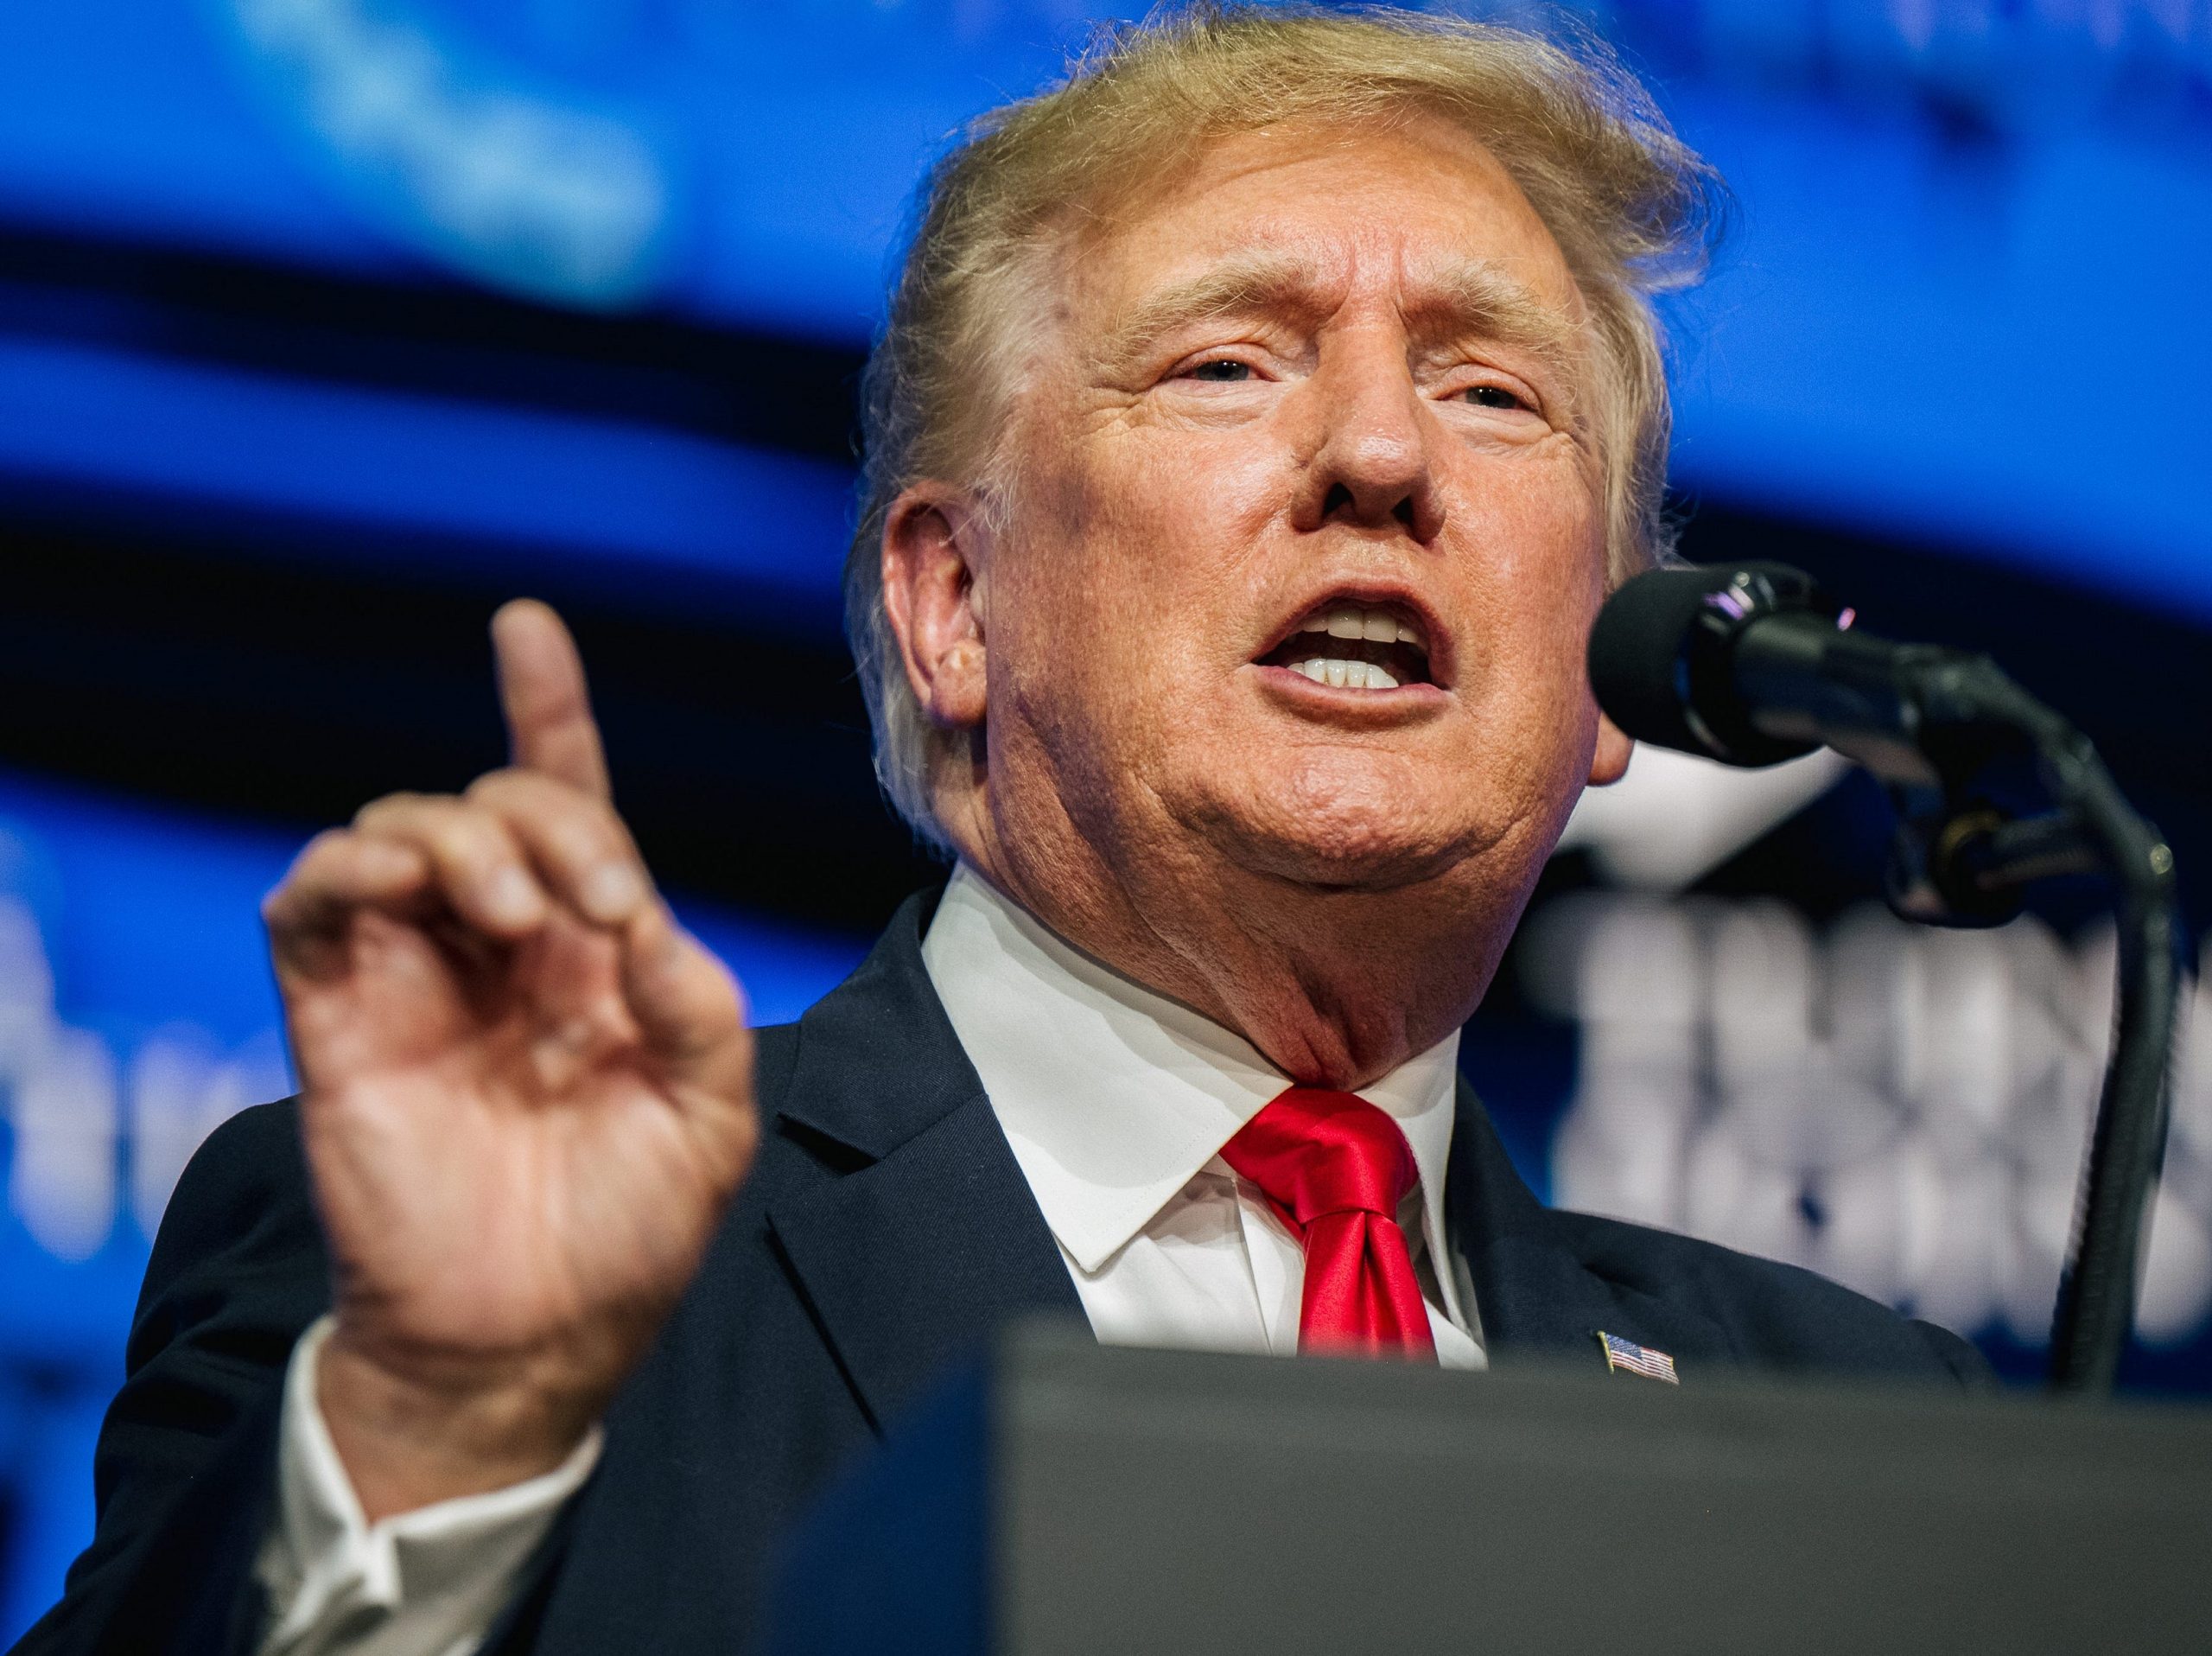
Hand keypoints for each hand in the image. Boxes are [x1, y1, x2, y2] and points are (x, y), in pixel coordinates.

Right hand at [264, 600, 755, 1520]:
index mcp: (592, 955)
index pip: (566, 805)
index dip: (548, 713)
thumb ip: (696, 1008)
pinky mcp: (340, 1015)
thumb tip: (647, 921)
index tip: (526, 628)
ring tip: (515, 917)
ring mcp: (415, 975)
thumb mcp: (710, 1118)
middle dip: (554, 817)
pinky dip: (353, 867)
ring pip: (402, 827)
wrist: (530, 1344)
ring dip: (467, 838)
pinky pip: (313, 900)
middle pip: (499, 802)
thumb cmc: (628, 1237)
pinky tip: (410, 891)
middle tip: (601, 906)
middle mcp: (501, 948)